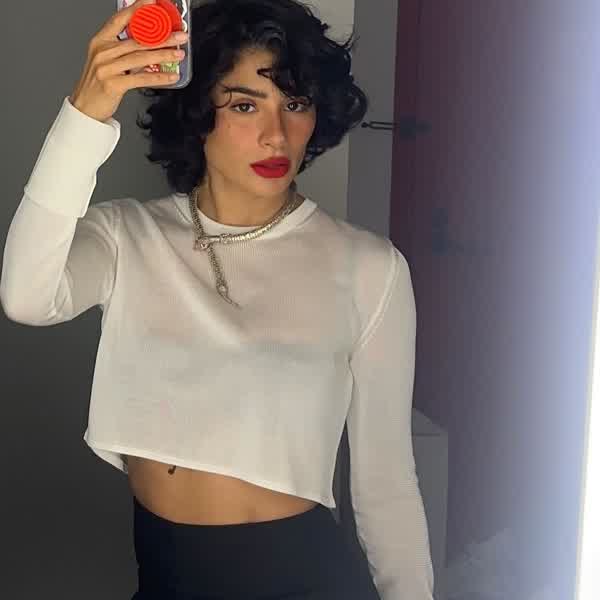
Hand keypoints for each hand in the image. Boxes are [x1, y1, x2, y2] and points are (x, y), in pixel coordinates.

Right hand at [69, 0, 187, 122]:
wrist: (85, 108)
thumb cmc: (98, 85)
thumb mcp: (106, 61)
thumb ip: (122, 51)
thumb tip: (148, 45)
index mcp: (100, 41)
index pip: (120, 19)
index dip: (136, 9)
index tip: (152, 2)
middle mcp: (102, 52)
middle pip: (137, 40)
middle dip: (162, 37)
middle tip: (180, 36)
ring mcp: (106, 68)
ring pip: (140, 58)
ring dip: (163, 55)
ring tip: (179, 54)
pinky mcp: (113, 84)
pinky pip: (141, 79)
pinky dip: (158, 77)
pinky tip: (170, 76)